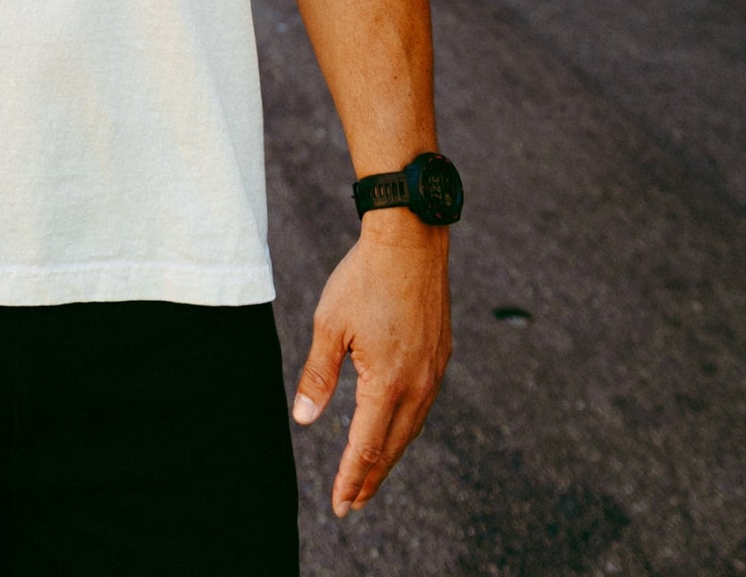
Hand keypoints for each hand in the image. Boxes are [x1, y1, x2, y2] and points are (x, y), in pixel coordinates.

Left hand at [292, 216, 450, 516]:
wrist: (410, 240)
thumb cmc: (364, 278)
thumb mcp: (329, 326)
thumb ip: (319, 376)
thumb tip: (305, 420)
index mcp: (388, 383)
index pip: (366, 446)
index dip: (351, 479)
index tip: (339, 505)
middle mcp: (417, 385)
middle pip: (391, 447)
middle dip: (370, 478)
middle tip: (352, 504)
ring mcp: (433, 371)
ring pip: (410, 429)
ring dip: (388, 456)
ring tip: (370, 476)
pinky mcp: (440, 355)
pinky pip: (421, 405)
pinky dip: (404, 427)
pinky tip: (393, 429)